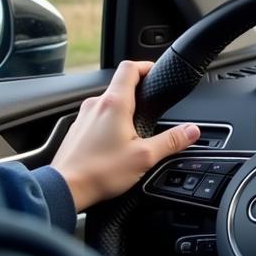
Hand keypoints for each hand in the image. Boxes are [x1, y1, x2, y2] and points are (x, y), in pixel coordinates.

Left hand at [51, 60, 199, 211]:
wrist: (64, 189)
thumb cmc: (100, 172)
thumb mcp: (144, 157)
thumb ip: (171, 141)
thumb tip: (191, 131)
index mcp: (114, 103)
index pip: (130, 68)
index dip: (145, 66)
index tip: (155, 73)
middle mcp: (96, 105)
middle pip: (119, 85)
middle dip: (137, 92)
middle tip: (151, 106)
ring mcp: (83, 117)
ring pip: (107, 103)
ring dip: (122, 110)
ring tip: (135, 130)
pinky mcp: (76, 131)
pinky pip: (96, 118)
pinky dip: (109, 124)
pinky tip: (115, 144)